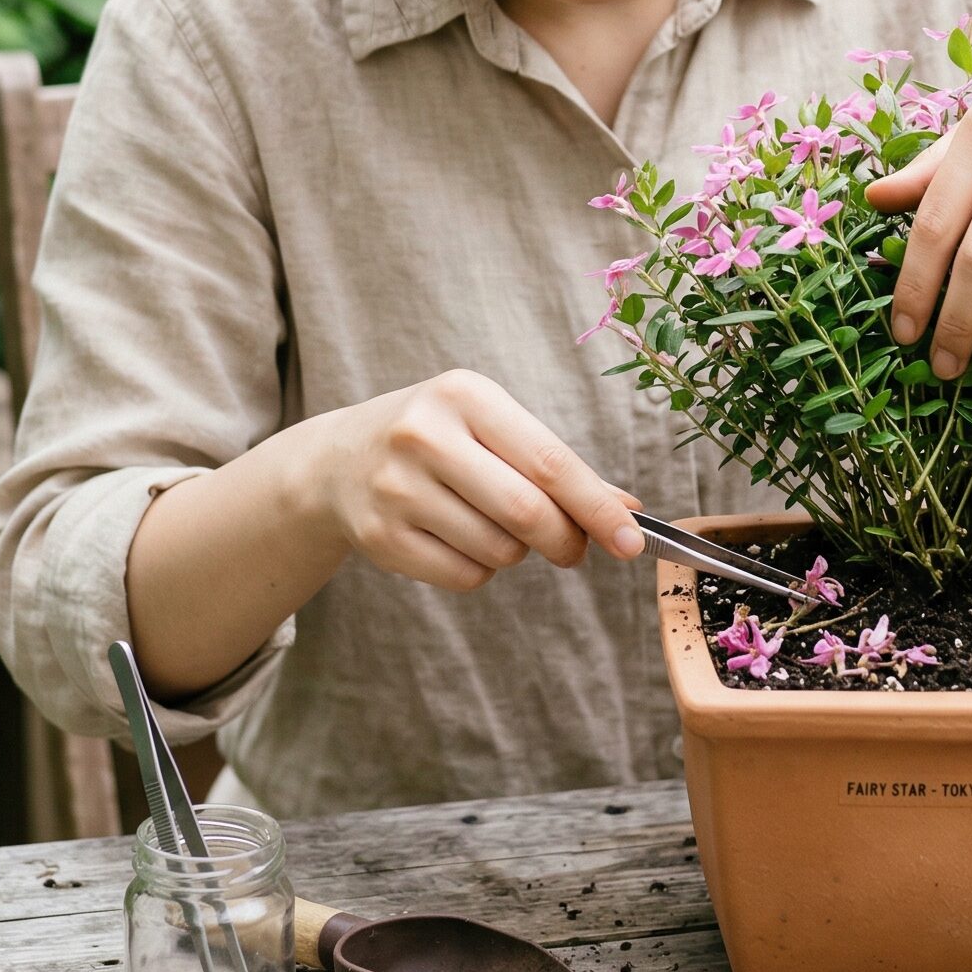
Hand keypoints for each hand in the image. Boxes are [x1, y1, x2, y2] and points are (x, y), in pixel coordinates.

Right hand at [302, 369, 644, 591]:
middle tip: (573, 548)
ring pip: (498, 550)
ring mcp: (396, 488)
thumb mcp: (492, 426)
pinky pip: (465, 576)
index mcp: (464, 395)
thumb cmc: (439, 438)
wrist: (338, 460)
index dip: (597, 507)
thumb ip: (558, 465)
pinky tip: (460, 540)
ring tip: (493, 524)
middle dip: (566, 540)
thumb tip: (629, 508)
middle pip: (527, 512)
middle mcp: (424, 436)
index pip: (550, 462)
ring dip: (516, 552)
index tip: (633, 540)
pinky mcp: (379, 537)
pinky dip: (481, 569)